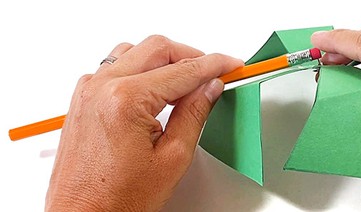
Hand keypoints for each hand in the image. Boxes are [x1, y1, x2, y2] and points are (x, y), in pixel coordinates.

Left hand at [45, 35, 242, 210]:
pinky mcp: (84, 98)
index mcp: (126, 100)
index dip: (213, 65)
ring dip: (163, 60)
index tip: (230, 64)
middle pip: (156, 48)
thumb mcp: (172, 158)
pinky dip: (140, 69)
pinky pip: (114, 67)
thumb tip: (209, 88)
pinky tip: (154, 89)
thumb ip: (194, 114)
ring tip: (186, 82)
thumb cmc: (117, 199)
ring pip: (134, 51)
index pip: (182, 70)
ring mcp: (89, 91)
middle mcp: (102, 87)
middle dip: (191, 56)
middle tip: (213, 72)